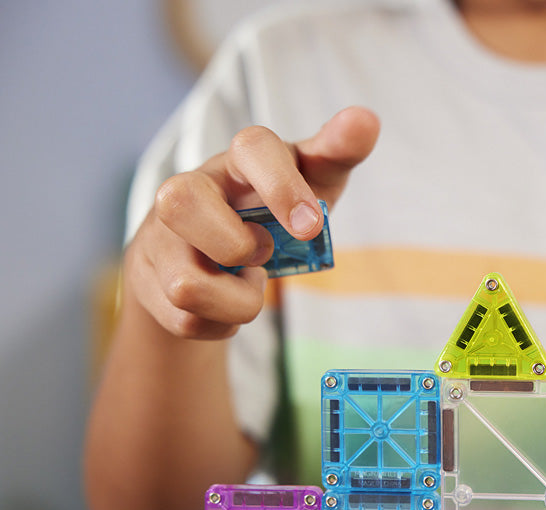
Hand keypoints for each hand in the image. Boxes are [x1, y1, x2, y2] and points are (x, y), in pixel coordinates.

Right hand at [124, 106, 379, 338]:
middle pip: (181, 203)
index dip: (281, 187)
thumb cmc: (272, 212)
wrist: (218, 259)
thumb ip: (337, 152)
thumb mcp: (311, 182)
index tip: (311, 227)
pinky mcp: (149, 279)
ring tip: (246, 282)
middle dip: (235, 245)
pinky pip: (188, 319)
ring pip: (186, 285)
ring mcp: (161, 236)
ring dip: (237, 301)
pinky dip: (222, 323)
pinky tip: (226, 303)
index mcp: (237, 160)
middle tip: (263, 253)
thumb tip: (366, 120)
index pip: (251, 148)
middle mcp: (187, 189)